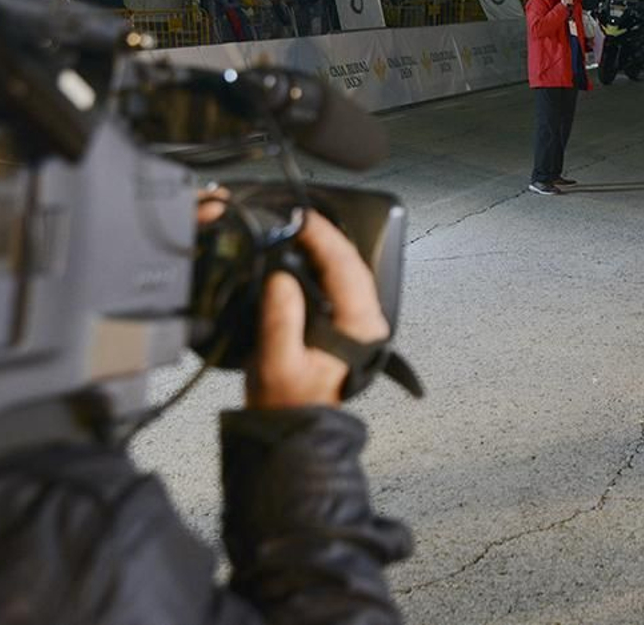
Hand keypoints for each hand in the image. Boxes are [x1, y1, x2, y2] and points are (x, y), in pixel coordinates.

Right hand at [248, 210, 389, 409]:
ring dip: (326, 246)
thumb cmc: (287, 404)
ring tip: (300, 227)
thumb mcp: (277, 364)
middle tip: (298, 215)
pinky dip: (322, 262)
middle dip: (326, 235)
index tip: (301, 218)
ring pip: (348, 269)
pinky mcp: (344, 321)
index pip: (346, 268)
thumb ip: (280, 321)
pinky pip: (338, 281)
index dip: (324, 238)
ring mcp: (358, 320)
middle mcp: (366, 320)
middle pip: (351, 263)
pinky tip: (304, 253)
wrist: (291, 428)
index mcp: (359, 328)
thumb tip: (281, 279)